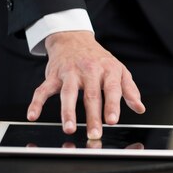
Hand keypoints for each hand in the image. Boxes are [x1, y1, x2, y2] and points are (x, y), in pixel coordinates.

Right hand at [26, 31, 145, 138]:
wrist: (74, 39)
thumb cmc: (99, 59)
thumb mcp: (119, 71)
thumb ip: (129, 90)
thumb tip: (140, 108)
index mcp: (108, 70)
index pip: (111, 89)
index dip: (112, 105)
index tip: (112, 121)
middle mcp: (89, 70)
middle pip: (91, 95)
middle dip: (92, 116)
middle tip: (94, 133)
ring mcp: (70, 73)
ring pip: (68, 93)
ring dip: (68, 111)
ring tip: (69, 128)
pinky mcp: (53, 76)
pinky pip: (43, 90)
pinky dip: (36, 103)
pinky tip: (33, 116)